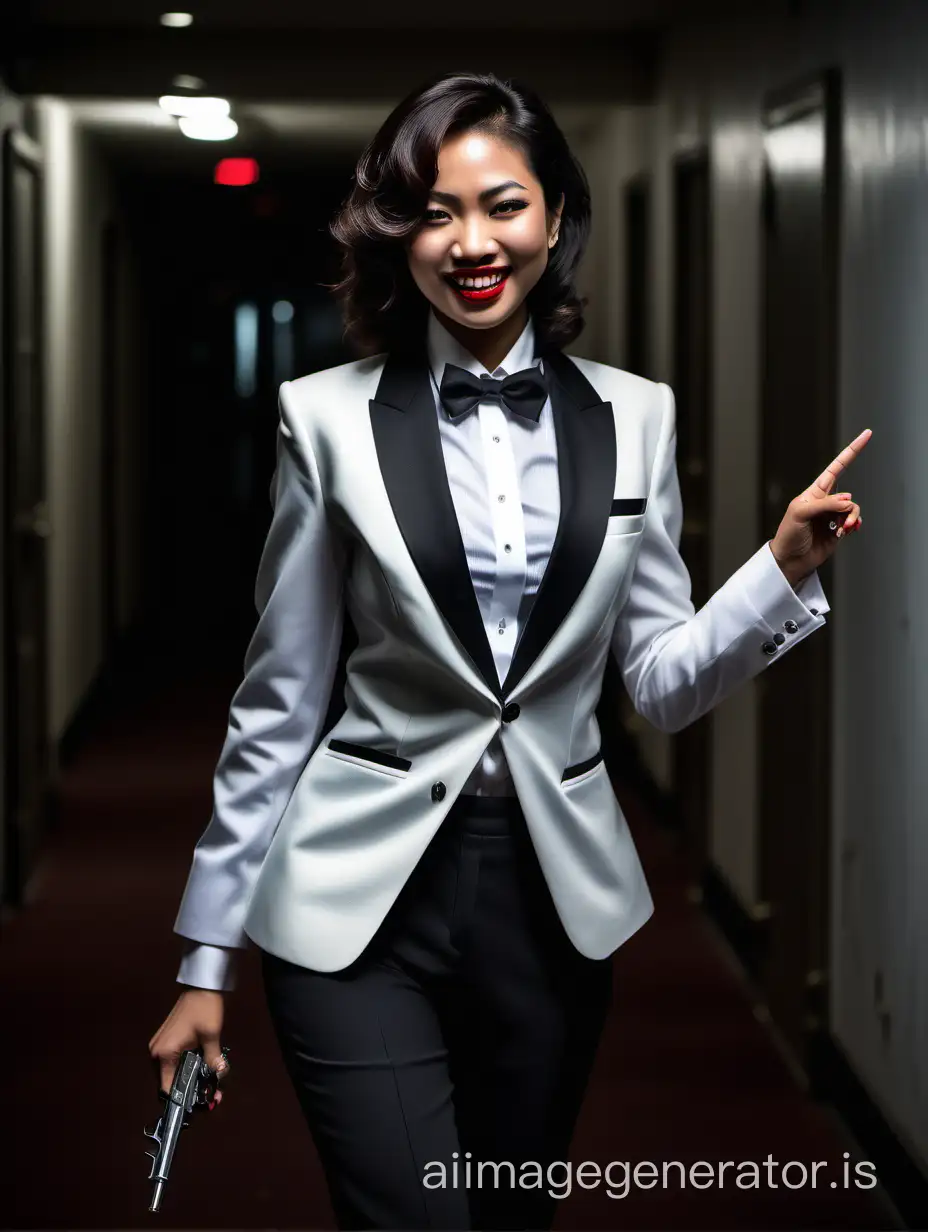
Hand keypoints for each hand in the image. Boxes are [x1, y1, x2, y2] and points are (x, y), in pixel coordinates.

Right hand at [149, 989, 228, 1107]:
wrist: (200, 987)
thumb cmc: (203, 1009)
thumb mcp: (211, 1035)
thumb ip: (213, 1059)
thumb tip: (220, 1075)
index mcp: (164, 1053)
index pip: (168, 1087)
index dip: (183, 1097)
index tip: (200, 1103)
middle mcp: (157, 1052)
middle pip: (172, 1079)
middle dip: (191, 1087)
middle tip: (213, 1092)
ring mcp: (160, 1045)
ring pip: (174, 1070)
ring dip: (191, 1076)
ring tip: (211, 1082)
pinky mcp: (166, 1040)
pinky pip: (174, 1059)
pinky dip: (187, 1065)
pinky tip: (202, 1066)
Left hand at [769, 429, 870, 584]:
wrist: (791, 559)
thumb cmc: (789, 534)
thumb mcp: (801, 514)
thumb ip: (825, 504)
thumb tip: (848, 500)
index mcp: (814, 492)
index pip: (836, 467)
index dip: (852, 451)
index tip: (866, 435)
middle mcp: (826, 501)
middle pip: (847, 495)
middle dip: (846, 508)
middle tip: (838, 522)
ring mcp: (833, 515)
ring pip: (853, 509)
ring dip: (851, 519)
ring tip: (843, 530)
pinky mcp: (840, 529)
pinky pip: (855, 521)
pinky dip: (854, 525)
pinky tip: (846, 532)